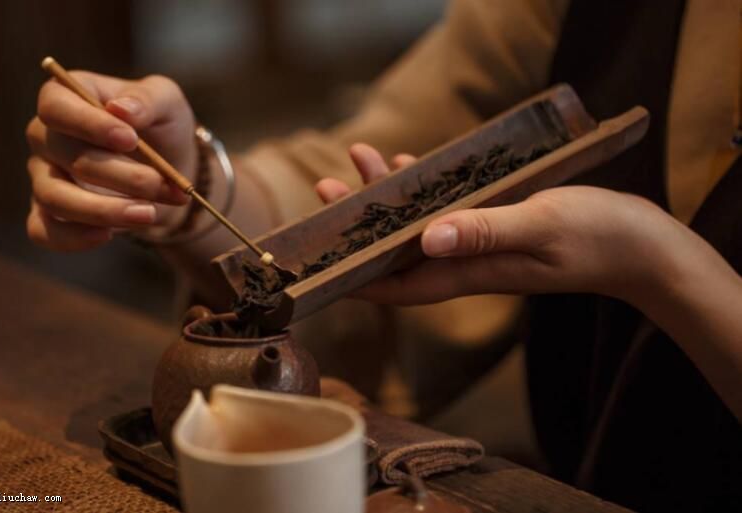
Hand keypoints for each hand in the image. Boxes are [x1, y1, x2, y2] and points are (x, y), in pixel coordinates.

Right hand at [25, 71, 195, 250]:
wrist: (169, 173)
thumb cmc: (161, 128)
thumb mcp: (166, 102)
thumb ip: (147, 100)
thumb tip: (121, 109)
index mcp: (67, 97)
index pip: (55, 105)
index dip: (88, 123)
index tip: (130, 139)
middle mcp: (46, 137)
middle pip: (62, 154)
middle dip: (117, 174)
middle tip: (159, 184)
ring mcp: (44, 177)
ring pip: (54, 196)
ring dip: (104, 209)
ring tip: (149, 214)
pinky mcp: (48, 214)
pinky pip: (43, 231)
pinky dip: (73, 238)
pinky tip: (109, 234)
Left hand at [317, 143, 702, 308]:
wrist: (640, 246)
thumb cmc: (596, 239)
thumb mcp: (539, 227)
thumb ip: (485, 231)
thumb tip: (425, 238)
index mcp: (468, 273)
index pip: (395, 286)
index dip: (352, 278)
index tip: (315, 264)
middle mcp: (465, 263)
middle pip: (395, 252)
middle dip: (356, 225)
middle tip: (326, 188)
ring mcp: (478, 245)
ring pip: (416, 227)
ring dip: (385, 198)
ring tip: (357, 158)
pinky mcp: (494, 225)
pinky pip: (445, 210)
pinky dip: (422, 188)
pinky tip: (407, 164)